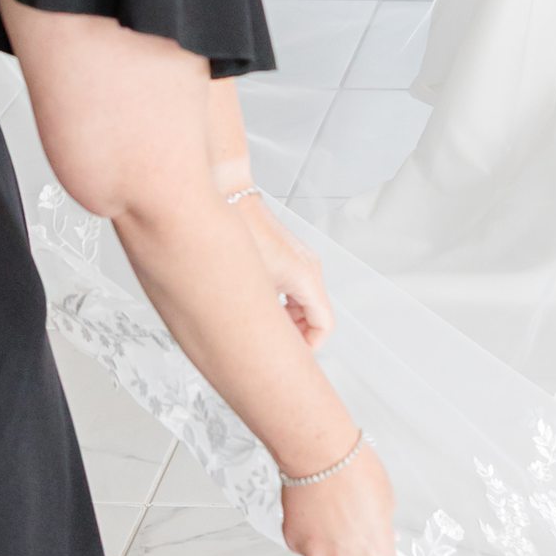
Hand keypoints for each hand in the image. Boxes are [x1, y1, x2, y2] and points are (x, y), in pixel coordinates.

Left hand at [232, 192, 332, 348]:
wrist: (231, 196)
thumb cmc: (240, 234)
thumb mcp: (252, 286)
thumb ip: (264, 317)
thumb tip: (265, 343)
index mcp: (307, 277)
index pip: (324, 326)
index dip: (308, 348)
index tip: (289, 358)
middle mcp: (310, 269)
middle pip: (316, 317)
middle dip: (297, 337)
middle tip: (273, 350)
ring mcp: (302, 261)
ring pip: (306, 304)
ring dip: (289, 321)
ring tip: (263, 328)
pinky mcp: (291, 257)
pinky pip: (297, 290)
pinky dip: (285, 305)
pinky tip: (261, 307)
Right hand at [281, 443, 395, 555]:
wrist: (320, 455)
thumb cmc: (355, 471)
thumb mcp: (387, 502)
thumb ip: (383, 530)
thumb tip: (379, 537)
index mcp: (376, 555)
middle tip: (352, 535)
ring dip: (330, 549)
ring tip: (330, 516)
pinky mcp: (295, 545)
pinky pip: (306, 549)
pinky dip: (310, 537)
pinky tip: (314, 512)